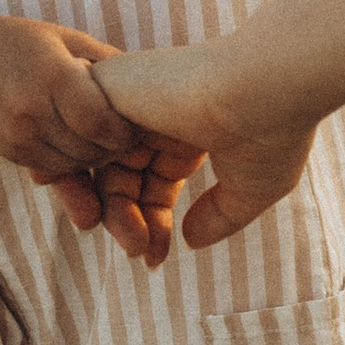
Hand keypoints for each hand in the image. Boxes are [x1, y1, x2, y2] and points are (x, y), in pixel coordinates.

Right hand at [0, 19, 146, 185]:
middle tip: (124, 136)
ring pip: (75, 164)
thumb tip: (149, 83)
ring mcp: (17, 136)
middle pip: (92, 149)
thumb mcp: (65, 38)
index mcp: (52, 76)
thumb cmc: (21, 44)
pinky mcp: (10, 153)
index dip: (125, 132)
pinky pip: (54, 168)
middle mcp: (32, 110)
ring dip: (94, 158)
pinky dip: (71, 161)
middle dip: (114, 147)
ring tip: (101, 138)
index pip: (101, 123)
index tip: (134, 125)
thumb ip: (106, 61)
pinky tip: (75, 141)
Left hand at [90, 39, 322, 254]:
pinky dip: (73, 164)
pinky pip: (71, 127)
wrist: (268, 87)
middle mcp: (157, 114)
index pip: (152, 185)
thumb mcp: (250, 188)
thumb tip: (189, 242)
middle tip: (137, 255)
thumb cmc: (273, 133)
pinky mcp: (109, 83)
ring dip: (107, 209)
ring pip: (98, 160)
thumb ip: (219, 216)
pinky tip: (89, 200)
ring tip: (130, 243)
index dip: (151, 224)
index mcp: (188, 132)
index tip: (154, 260)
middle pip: (122, 178)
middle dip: (127, 223)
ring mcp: (133, 98)